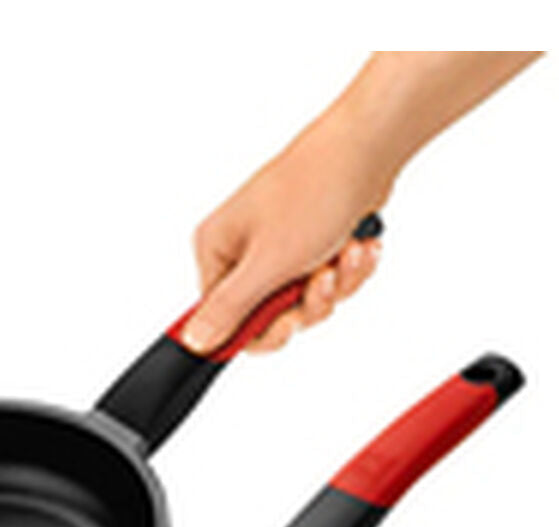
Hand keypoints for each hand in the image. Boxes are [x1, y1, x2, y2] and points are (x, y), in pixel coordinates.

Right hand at [180, 114, 389, 354]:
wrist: (364, 152)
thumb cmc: (313, 192)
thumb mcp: (266, 264)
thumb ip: (229, 309)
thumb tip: (193, 341)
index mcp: (217, 251)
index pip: (226, 322)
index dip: (263, 330)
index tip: (289, 320)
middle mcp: (242, 250)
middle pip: (271, 317)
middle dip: (308, 302)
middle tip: (322, 278)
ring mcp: (277, 249)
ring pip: (305, 302)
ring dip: (335, 284)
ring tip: (345, 252)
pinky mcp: (309, 246)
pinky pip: (327, 284)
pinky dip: (347, 271)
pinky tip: (356, 245)